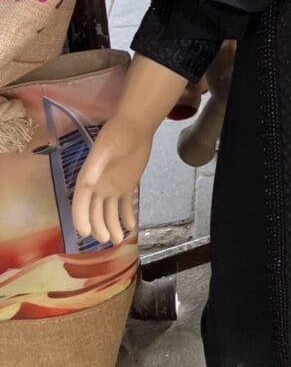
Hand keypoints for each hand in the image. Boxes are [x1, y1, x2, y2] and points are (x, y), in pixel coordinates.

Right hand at [72, 115, 152, 244]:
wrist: (135, 128)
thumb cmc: (115, 137)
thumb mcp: (104, 150)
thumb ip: (96, 166)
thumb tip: (88, 183)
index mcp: (87, 180)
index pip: (79, 204)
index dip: (80, 219)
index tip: (85, 234)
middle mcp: (98, 188)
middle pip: (94, 213)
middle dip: (99, 227)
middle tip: (108, 239)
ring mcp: (112, 188)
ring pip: (109, 213)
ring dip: (113, 226)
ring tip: (120, 239)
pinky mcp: (127, 186)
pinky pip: (125, 206)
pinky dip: (127, 216)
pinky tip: (132, 225)